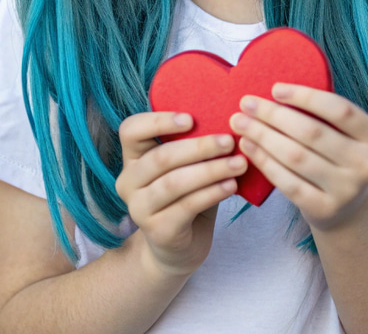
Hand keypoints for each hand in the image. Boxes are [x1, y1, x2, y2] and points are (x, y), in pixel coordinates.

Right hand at [115, 112, 247, 276]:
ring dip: (210, 170)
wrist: (179, 248)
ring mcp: (139, 208)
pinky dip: (212, 193)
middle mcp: (128, 181)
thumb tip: (228, 119)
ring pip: (174, 182)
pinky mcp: (157, 231)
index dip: (158, 121)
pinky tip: (232, 186)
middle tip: (229, 141)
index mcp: (132, 158)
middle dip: (199, 147)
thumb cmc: (186, 196)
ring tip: (239, 164)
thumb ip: (193, 146)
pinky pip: (187, 206)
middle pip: (160, 157)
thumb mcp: (185, 167)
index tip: (191, 118)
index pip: (131, 130)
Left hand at [229, 84, 367, 230]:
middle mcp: (365, 164)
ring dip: (263, 136)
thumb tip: (273, 92)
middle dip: (273, 114)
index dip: (306, 96)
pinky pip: (288, 182)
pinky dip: (264, 162)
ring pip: (296, 157)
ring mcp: (346, 190)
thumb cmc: (336, 156)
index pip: (340, 110)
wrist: (348, 208)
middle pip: (312, 133)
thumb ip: (320, 114)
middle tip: (246, 103)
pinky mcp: (325, 209)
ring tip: (240, 122)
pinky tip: (247, 147)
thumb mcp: (342, 134)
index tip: (275, 88)